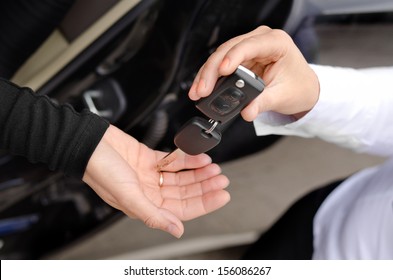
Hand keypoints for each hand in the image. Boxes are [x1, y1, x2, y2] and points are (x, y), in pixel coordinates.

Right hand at [83, 125, 229, 237]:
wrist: (88, 142)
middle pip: (185, 192)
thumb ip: (153, 214)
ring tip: (214, 167)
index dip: (204, 203)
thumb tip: (177, 230)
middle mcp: (149, 191)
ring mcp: (150, 174)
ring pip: (182, 177)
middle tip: (222, 179)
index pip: (182, 209)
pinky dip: (187, 159)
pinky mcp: (149, 158)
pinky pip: (174, 160)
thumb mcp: (128, 196)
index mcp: (145, 205)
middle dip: (205, 186)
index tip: (222, 196)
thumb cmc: (100, 169)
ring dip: (199, 172)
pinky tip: (199, 157)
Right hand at [188, 26, 319, 120]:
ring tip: (198, 92)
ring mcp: (248, 49)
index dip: (233, 57)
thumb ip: (263, 103)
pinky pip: (221, 65)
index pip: (250, 46)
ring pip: (220, 57)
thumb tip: (246, 111)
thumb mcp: (283, 96)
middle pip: (228, 50)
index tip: (223, 71)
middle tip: (203, 89)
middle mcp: (260, 40)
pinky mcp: (240, 59)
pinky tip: (202, 87)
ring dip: (207, 75)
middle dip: (212, 71)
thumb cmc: (299, 86)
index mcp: (276, 42)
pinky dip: (211, 77)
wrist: (303, 89)